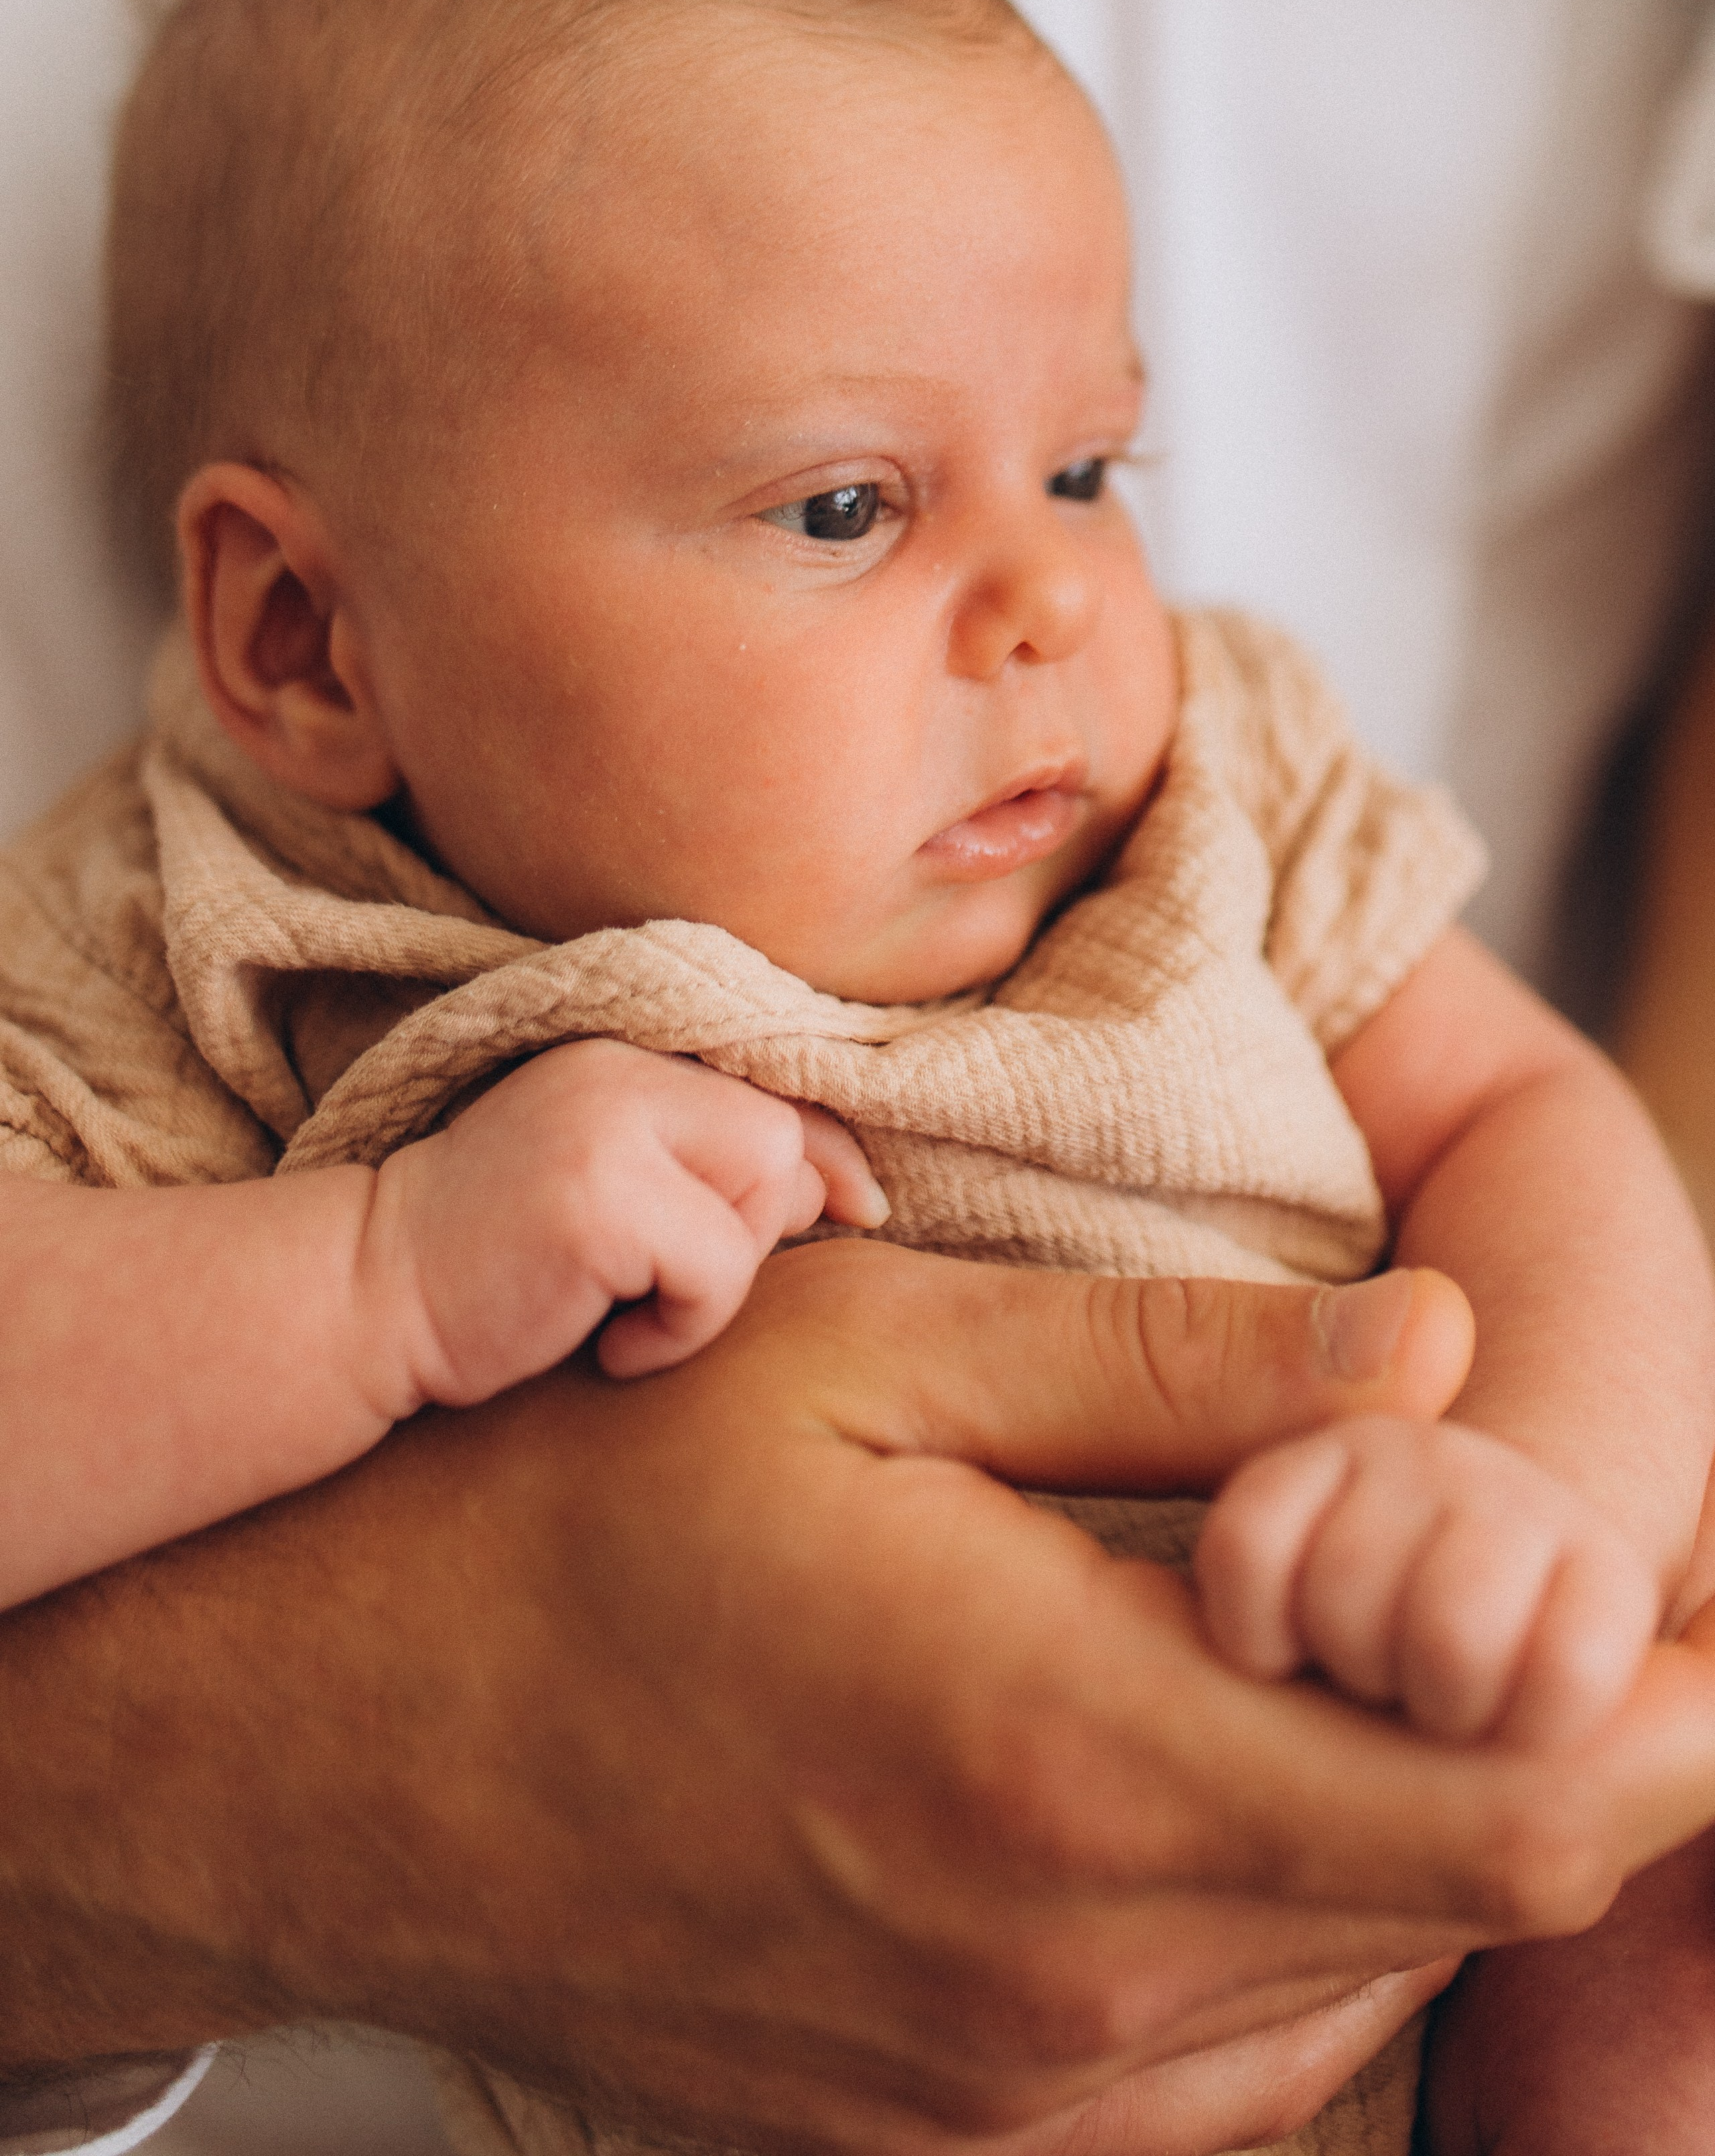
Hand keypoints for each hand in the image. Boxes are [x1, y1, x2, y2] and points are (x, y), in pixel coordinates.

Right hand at [7, 1248, 1714, 2155]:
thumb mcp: (873, 1356)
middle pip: (1460, 1903)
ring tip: (1350, 1667)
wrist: (344, 1749)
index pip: (1521, 1805)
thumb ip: (1178, 1367)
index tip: (1710, 1617)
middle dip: (1556, 1752)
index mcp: (1085, 1768)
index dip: (1672, 1718)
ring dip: (1413, 1837)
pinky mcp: (944, 2142)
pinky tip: (1202, 1781)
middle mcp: (1078, 1987)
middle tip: (1534, 1594)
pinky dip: (1284, 1927)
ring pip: (1354, 1994)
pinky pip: (1220, 2065)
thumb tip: (1442, 1356)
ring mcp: (1009, 2102)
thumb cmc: (598, 1505)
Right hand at [357, 1037, 887, 1398]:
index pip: (774, 1081)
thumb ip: (715, 1170)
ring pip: (758, 1203)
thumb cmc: (499, 1264)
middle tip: (657, 1285)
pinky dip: (678, 1328)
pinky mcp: (597, 1194)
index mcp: (624, 1053)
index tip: (861, 1205)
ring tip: (620, 1308)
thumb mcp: (618, 1191)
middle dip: (749, 1233)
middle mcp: (619, 1065)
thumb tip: (842, 1190)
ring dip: (710, 1286)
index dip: (829, 1150)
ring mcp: (606, 1121)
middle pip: (780, 1142)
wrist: (365, 1298)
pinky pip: (716, 1270)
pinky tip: (604, 1340)